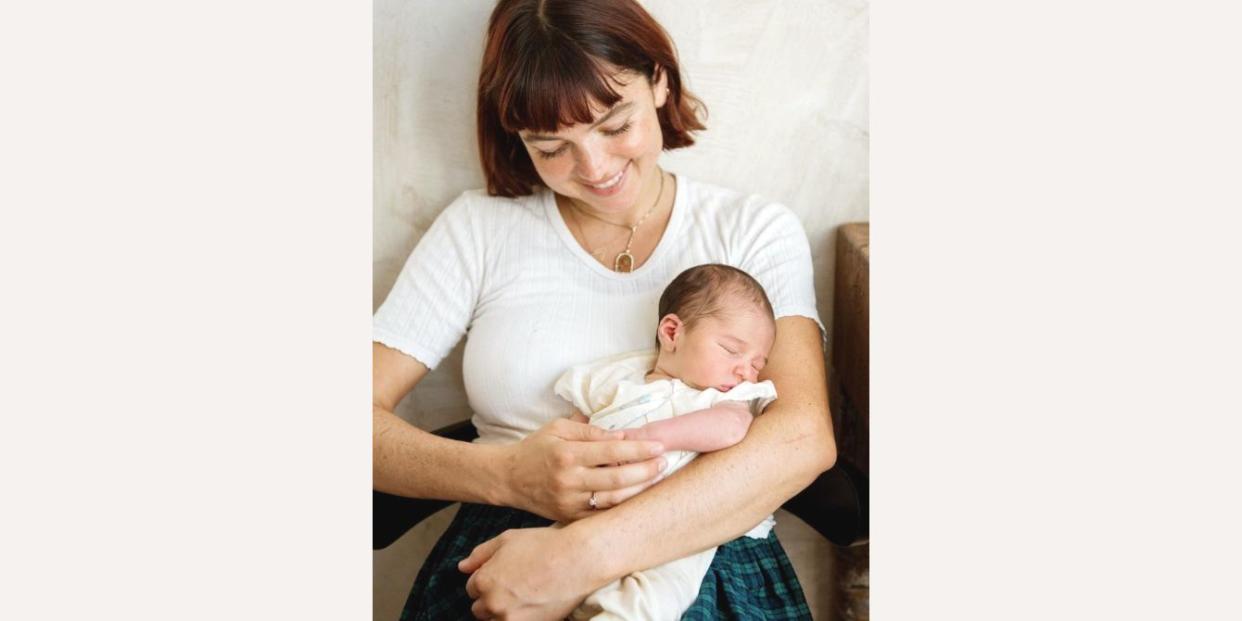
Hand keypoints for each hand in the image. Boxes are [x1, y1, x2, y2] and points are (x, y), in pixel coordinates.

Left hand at [460, 526, 607, 619]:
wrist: (577, 560)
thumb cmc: (544, 545)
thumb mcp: (508, 539)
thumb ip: (481, 554)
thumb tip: (462, 567)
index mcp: (484, 580)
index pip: (472, 588)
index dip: (487, 579)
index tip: (504, 575)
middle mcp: (492, 603)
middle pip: (480, 609)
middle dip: (491, 599)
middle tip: (514, 588)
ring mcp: (510, 619)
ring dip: (503, 613)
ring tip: (523, 598)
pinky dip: (519, 618)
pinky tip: (532, 607)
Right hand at [500, 417, 666, 521]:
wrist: (508, 478)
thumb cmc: (537, 448)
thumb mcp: (558, 428)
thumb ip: (590, 431)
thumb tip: (622, 435)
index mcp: (567, 453)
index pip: (612, 451)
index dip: (639, 449)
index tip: (659, 445)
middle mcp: (569, 479)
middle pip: (617, 479)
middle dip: (646, 471)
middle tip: (664, 462)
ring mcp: (569, 502)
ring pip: (613, 500)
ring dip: (639, 490)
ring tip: (656, 478)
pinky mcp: (569, 517)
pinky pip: (601, 514)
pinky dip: (621, 506)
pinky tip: (636, 496)